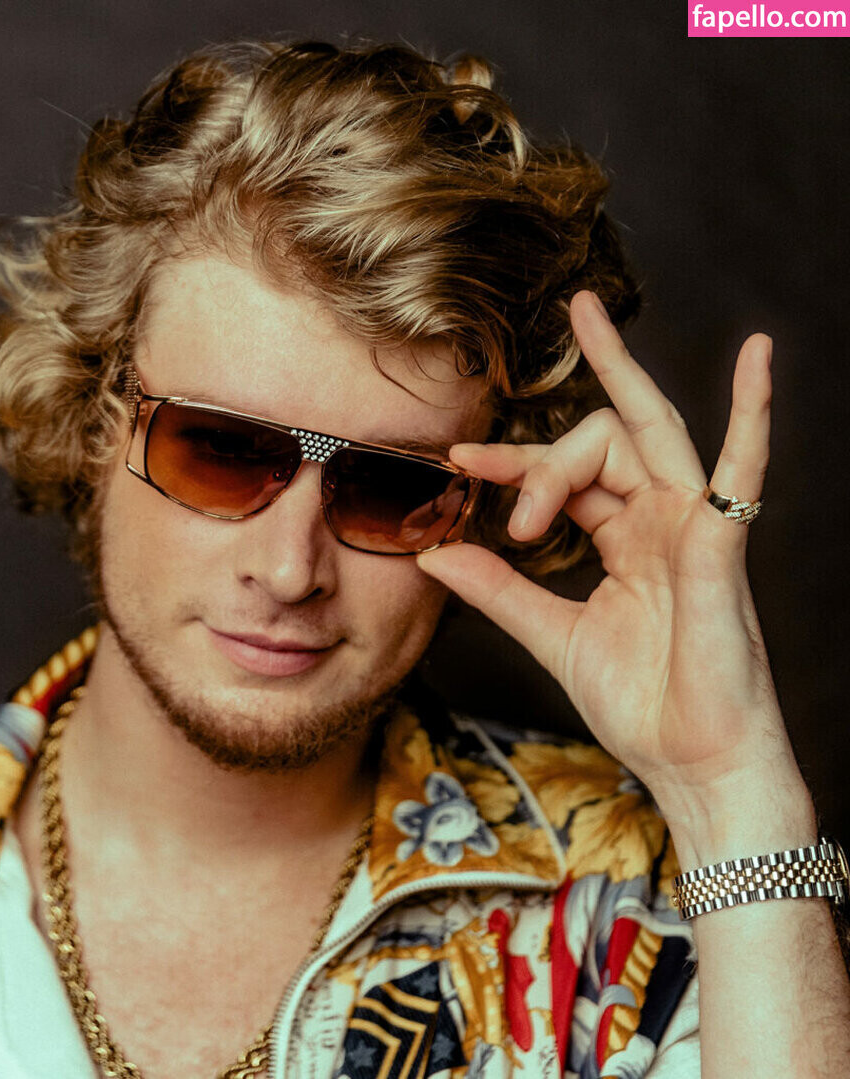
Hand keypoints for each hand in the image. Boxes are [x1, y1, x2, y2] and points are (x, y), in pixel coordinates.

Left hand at [418, 292, 809, 835]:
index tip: (456, 463)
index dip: (513, 463)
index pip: (569, 472)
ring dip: (580, 439)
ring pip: (646, 437)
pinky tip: (757, 357)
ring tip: (531, 483)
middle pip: (603, 439)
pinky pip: (742, 471)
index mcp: (628, 537)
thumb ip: (497, 589)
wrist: (689, 765)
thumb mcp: (552, 634)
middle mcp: (663, 519)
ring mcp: (695, 527)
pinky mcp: (721, 548)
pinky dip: (754, 413)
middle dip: (534, 449)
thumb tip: (434, 554)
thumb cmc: (642, 704)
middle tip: (471, 463)